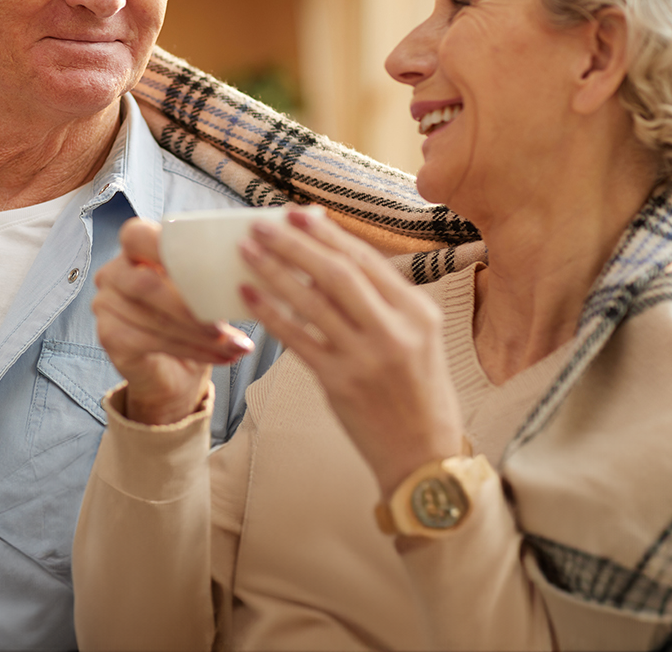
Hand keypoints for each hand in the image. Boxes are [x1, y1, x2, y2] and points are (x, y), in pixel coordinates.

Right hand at [92, 217, 255, 424]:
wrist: (176, 369)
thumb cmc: (196, 317)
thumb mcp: (207, 287)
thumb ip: (218, 267)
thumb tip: (263, 252)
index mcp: (136, 248)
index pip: (137, 235)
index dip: (163, 246)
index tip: (201, 266)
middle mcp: (114, 272)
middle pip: (145, 284)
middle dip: (188, 307)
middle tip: (223, 325)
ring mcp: (106, 305)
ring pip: (154, 318)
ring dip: (199, 336)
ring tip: (235, 345)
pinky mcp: (110, 336)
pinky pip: (150, 341)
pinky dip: (193, 350)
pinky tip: (223, 356)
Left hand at [238, 209, 464, 495]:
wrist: (424, 457)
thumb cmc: (419, 392)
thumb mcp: (420, 338)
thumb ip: (385, 302)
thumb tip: (332, 259)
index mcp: (418, 312)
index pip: (366, 260)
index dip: (328, 234)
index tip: (297, 214)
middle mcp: (395, 330)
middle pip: (336, 273)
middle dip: (295, 244)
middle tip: (261, 225)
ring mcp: (366, 358)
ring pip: (311, 302)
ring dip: (274, 272)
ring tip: (246, 252)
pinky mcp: (340, 383)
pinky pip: (297, 339)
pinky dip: (271, 313)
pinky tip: (248, 295)